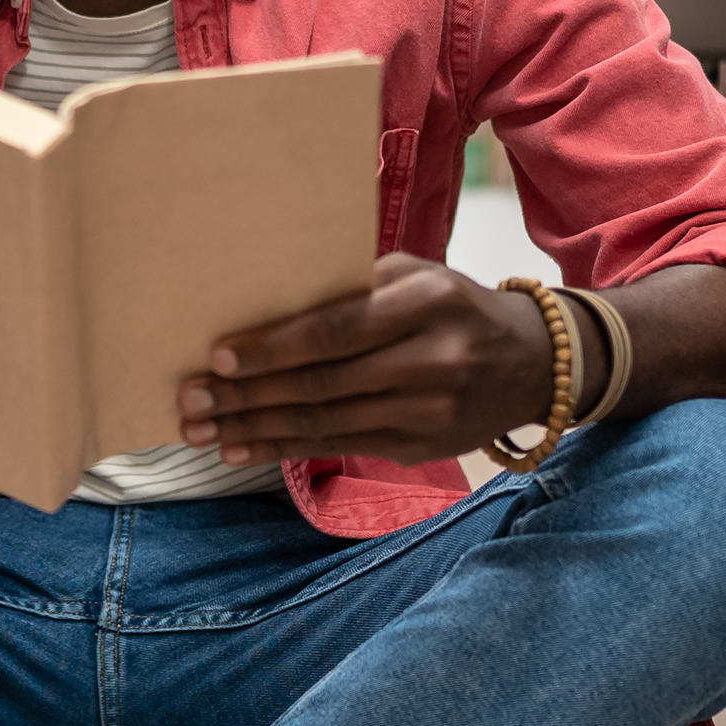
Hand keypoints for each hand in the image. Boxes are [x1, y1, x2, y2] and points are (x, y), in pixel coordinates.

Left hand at [175, 253, 559, 467]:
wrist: (536, 363)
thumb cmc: (453, 307)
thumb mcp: (417, 276)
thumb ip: (353, 286)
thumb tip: (264, 306)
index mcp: (426, 303)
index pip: (336, 329)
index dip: (273, 347)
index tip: (217, 356)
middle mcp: (432, 360)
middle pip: (322, 383)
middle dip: (247, 395)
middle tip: (189, 401)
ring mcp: (429, 411)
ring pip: (324, 423)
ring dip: (255, 428)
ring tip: (202, 431)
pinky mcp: (421, 447)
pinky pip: (339, 447)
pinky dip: (284, 448)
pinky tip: (242, 448)